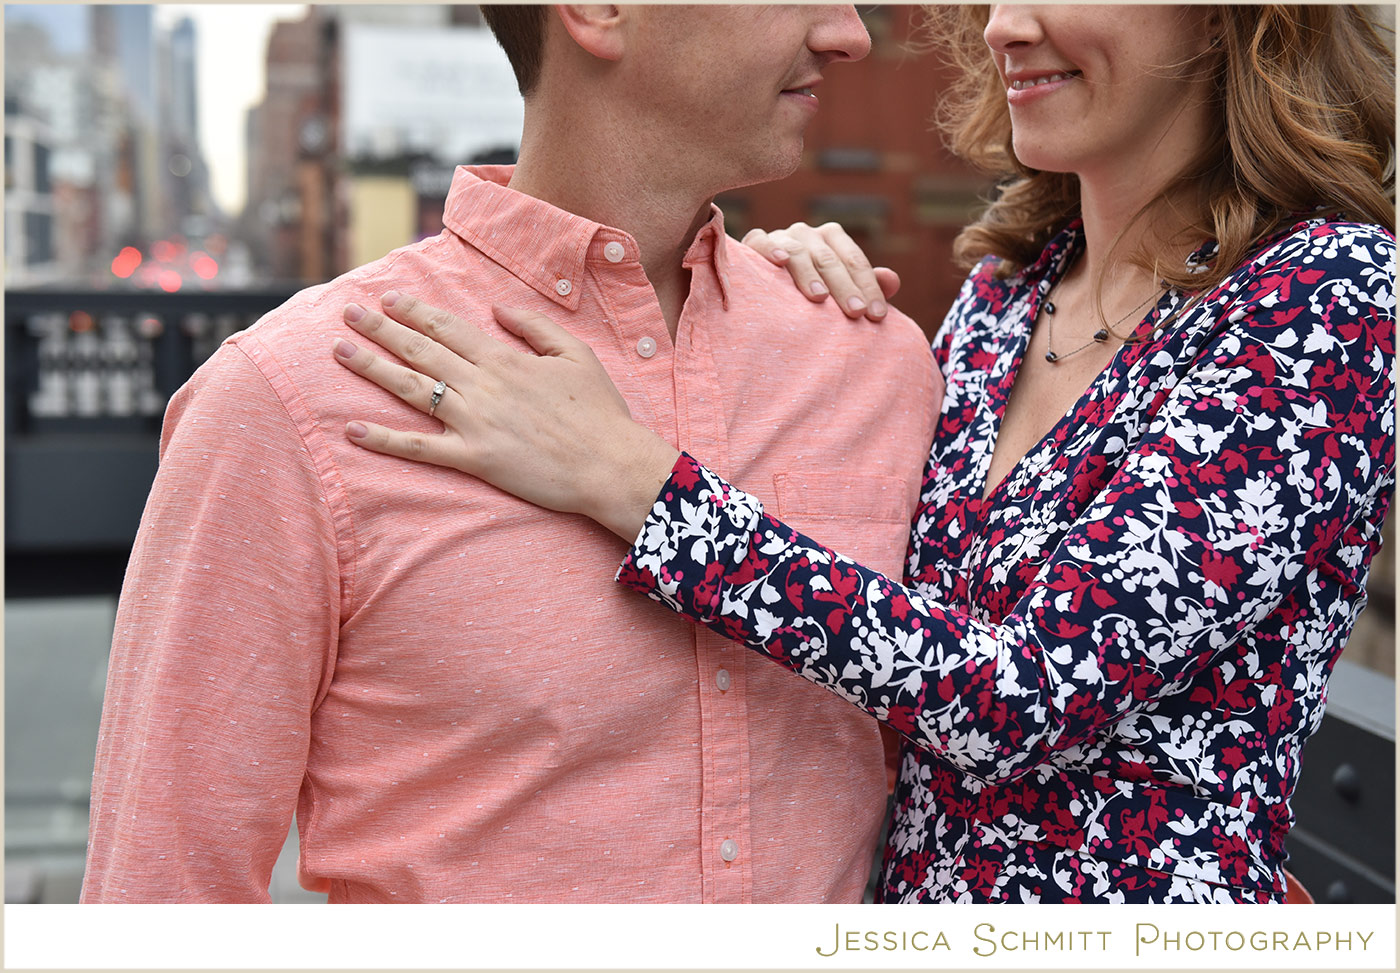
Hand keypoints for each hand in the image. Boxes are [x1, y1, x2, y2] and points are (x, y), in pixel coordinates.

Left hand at [332, 292, 680, 540]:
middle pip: (421, 350)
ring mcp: (475, 423)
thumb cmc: (600, 410)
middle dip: (380, 329)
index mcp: (504, 359)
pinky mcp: (475, 459)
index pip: (447, 327)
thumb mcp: (575, 354)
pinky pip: (420, 448)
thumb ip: (534, 326)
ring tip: (340, 351)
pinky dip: (384, 440)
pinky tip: (353, 429)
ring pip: (412, 389)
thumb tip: (498, 308)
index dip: (413, 311)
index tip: (386, 299)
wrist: (610, 464)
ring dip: (372, 368)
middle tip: (347, 313)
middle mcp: (482, 385)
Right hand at [742, 221, 900, 321]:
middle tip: (856, 313)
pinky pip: (761, 241)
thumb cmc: (810, 294)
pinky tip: (781, 262)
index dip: (868, 287)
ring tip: (820, 298)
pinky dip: (771, 249)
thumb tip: (893, 281)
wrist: (764, 293)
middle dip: (845, 287)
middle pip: (830, 259)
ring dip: (810, 274)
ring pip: (799, 252)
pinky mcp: (754, 243)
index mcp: (832, 238)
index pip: (855, 261)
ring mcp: (781, 237)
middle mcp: (807, 233)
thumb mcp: (841, 291)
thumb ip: (867, 286)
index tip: (877, 315)